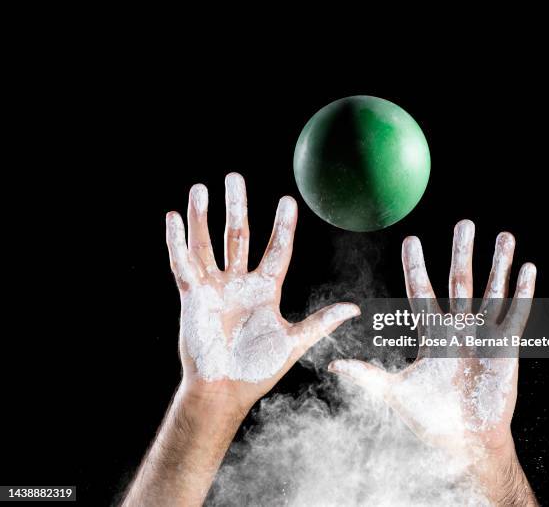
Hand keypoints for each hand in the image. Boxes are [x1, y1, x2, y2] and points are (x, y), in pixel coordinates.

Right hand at [166, 173, 359, 414]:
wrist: (224, 390)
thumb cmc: (259, 369)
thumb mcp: (294, 341)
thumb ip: (321, 322)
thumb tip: (355, 308)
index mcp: (265, 289)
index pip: (276, 249)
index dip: (281, 226)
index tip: (287, 200)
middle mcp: (240, 282)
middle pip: (238, 236)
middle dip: (236, 206)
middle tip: (235, 177)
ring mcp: (215, 287)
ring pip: (207, 243)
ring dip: (202, 216)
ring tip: (200, 188)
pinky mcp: (192, 296)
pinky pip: (183, 264)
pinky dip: (177, 242)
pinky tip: (173, 218)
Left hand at [329, 220, 536, 502]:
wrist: (464, 441)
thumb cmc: (430, 417)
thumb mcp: (394, 392)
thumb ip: (366, 375)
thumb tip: (332, 366)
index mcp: (431, 333)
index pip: (421, 291)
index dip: (416, 266)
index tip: (411, 240)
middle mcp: (458, 328)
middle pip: (460, 281)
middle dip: (462, 252)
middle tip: (465, 223)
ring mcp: (483, 335)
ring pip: (491, 291)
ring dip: (498, 264)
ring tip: (504, 235)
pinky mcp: (505, 348)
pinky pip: (515, 314)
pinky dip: (522, 292)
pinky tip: (528, 269)